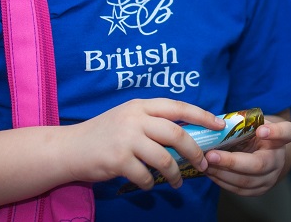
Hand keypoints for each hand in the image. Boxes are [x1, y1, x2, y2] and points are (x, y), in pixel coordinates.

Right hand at [59, 99, 223, 190]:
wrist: (70, 148)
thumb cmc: (104, 133)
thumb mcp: (129, 117)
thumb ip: (153, 121)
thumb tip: (188, 133)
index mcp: (142, 105)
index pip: (178, 107)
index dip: (202, 115)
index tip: (220, 125)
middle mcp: (135, 118)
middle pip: (176, 134)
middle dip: (195, 151)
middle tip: (204, 163)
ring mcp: (126, 139)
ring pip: (164, 158)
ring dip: (175, 174)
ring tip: (178, 181)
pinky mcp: (118, 160)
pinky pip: (145, 176)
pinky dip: (150, 183)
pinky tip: (149, 184)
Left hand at [202, 115, 290, 195]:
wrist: (263, 152)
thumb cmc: (255, 133)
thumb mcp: (253, 123)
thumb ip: (242, 123)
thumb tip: (215, 124)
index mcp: (281, 137)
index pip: (286, 133)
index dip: (275, 132)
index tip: (260, 130)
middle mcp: (279, 159)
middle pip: (258, 164)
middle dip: (231, 161)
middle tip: (211, 155)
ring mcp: (271, 177)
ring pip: (246, 181)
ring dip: (222, 173)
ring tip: (205, 164)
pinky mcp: (260, 190)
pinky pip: (240, 190)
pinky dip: (223, 182)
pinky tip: (211, 173)